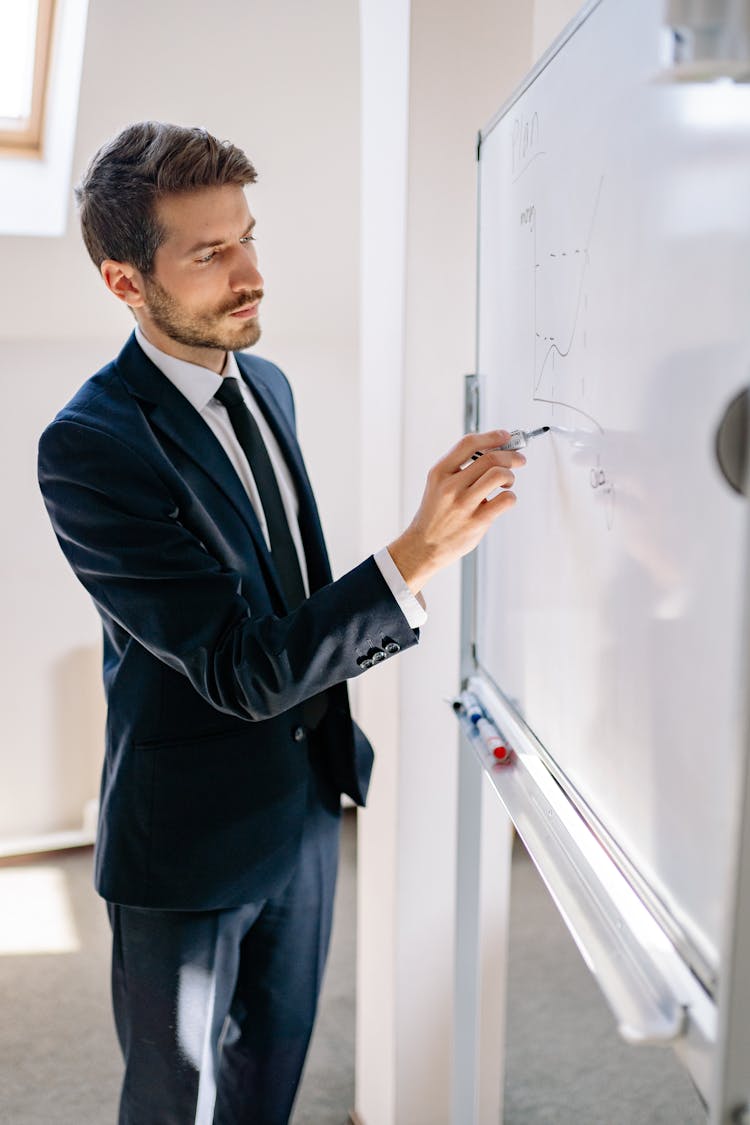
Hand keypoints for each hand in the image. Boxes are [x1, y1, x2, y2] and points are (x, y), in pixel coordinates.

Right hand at [388, 430, 525, 594]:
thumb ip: (460, 469)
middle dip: (511, 455)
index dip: (492, 437)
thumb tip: (494, 452)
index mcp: (440, 473)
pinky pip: (505, 499)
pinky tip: (503, 500)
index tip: (505, 436)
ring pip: (499, 475)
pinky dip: (510, 497)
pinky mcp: (477, 521)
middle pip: (490, 458)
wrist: (423, 546)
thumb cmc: (435, 515)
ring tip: (507, 483)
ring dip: (510, 476)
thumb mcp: (438, 486)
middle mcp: (450, 486)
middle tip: (518, 460)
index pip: (468, 444)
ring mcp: (464, 504)